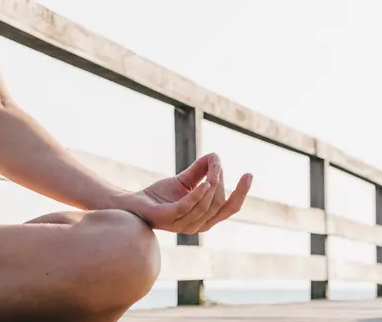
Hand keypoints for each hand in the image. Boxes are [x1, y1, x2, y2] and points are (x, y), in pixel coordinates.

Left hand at [108, 153, 251, 234]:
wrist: (132, 204)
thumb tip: (216, 156)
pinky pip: (187, 207)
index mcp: (205, 218)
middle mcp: (196, 225)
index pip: (230, 208)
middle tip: (215, 162)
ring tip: (213, 168)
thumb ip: (201, 170)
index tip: (249, 174)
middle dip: (221, 180)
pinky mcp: (168, 218)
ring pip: (206, 206)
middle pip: (218, 204)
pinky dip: (198, 195)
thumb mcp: (184, 180)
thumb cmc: (159, 196)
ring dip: (212, 185)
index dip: (241, 193)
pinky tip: (204, 182)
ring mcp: (182, 224)